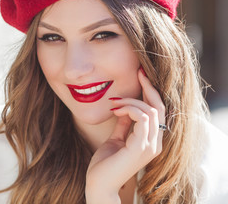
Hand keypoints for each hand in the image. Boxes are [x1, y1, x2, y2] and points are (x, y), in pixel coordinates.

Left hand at [85, 68, 165, 203]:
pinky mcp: (141, 148)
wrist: (98, 184)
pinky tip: (116, 110)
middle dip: (149, 88)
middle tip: (138, 73)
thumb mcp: (115, 139)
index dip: (152, 92)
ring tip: (115, 104)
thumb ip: (123, 126)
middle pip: (159, 108)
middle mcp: (155, 143)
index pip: (158, 112)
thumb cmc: (105, 164)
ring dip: (131, 102)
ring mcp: (150, 146)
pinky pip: (142, 118)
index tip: (142, 76)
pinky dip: (129, 109)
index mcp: (151, 141)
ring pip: (150, 111)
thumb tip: (124, 110)